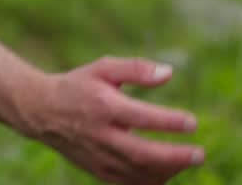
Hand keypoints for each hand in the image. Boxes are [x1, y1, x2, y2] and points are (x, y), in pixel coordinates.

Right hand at [24, 57, 203, 184]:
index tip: (192, 122)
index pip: (140, 117)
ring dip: (166, 170)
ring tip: (187, 160)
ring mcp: (98, 157)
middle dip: (174, 157)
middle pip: (141, 153)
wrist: (42, 111)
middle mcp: (100, 134)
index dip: (169, 122)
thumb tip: (168, 73)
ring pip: (136, 173)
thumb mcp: (103, 68)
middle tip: (199, 154)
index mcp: (103, 106)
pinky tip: (167, 172)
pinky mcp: (97, 171)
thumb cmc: (79, 85)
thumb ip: (136, 69)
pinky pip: (127, 184)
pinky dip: (150, 182)